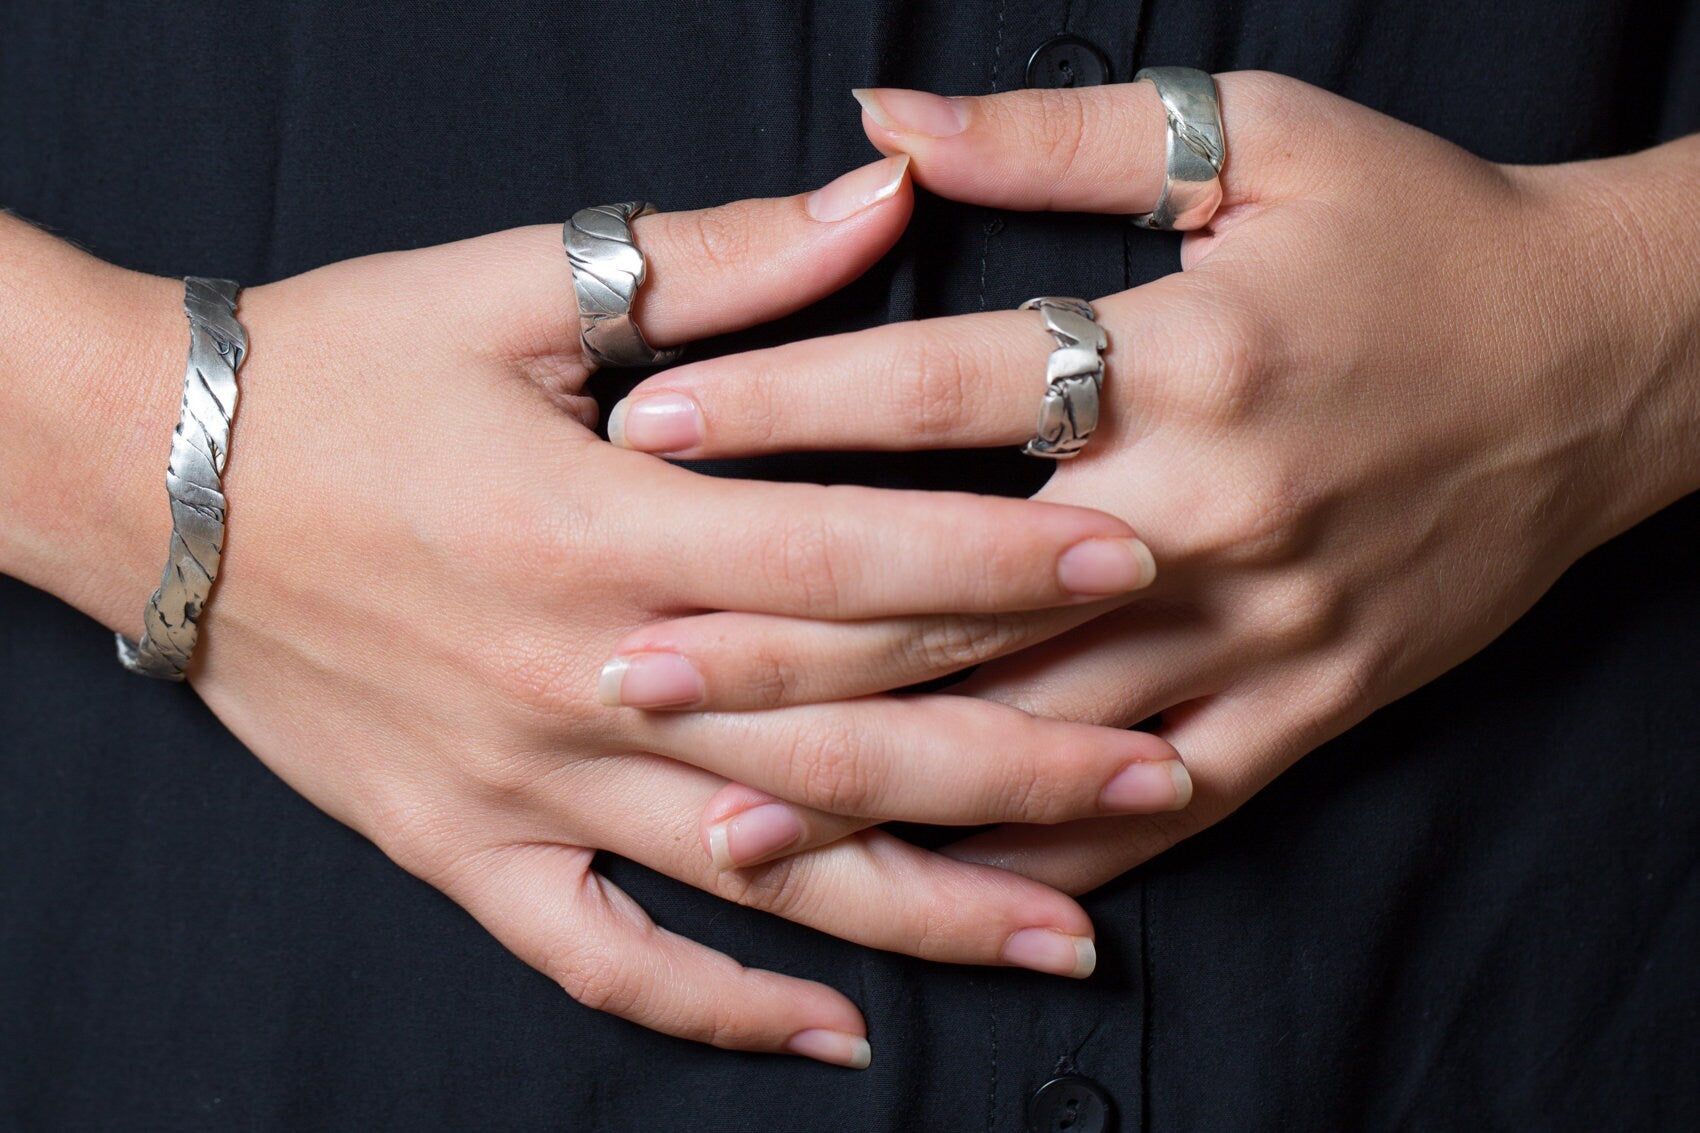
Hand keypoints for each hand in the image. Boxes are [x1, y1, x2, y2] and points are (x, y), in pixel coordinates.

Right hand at [13, 157, 1207, 1066]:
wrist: (149, 475)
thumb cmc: (338, 368)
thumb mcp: (519, 286)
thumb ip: (723, 257)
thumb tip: (886, 196)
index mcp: (612, 523)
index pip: (855, 564)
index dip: (1005, 568)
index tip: (1137, 563)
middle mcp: (591, 674)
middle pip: (846, 733)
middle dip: (1023, 753)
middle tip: (1172, 765)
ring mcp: (531, 784)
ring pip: (763, 871)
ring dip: (927, 905)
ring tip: (1070, 931)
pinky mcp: (468, 848)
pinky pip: (605, 959)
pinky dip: (717, 1010)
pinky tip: (834, 1036)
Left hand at [605, 76, 1699, 889]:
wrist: (1610, 366)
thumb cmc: (1423, 234)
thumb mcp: (1260, 139)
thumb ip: (1057, 135)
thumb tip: (879, 116)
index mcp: (1189, 356)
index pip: (941, 387)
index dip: (782, 405)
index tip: (648, 427)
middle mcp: (1213, 511)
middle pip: (955, 593)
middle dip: (777, 639)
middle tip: (624, 670)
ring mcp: (1262, 632)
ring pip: (1036, 730)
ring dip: (874, 782)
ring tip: (728, 820)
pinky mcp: (1309, 706)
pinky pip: (1160, 803)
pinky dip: (1041, 849)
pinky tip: (930, 885)